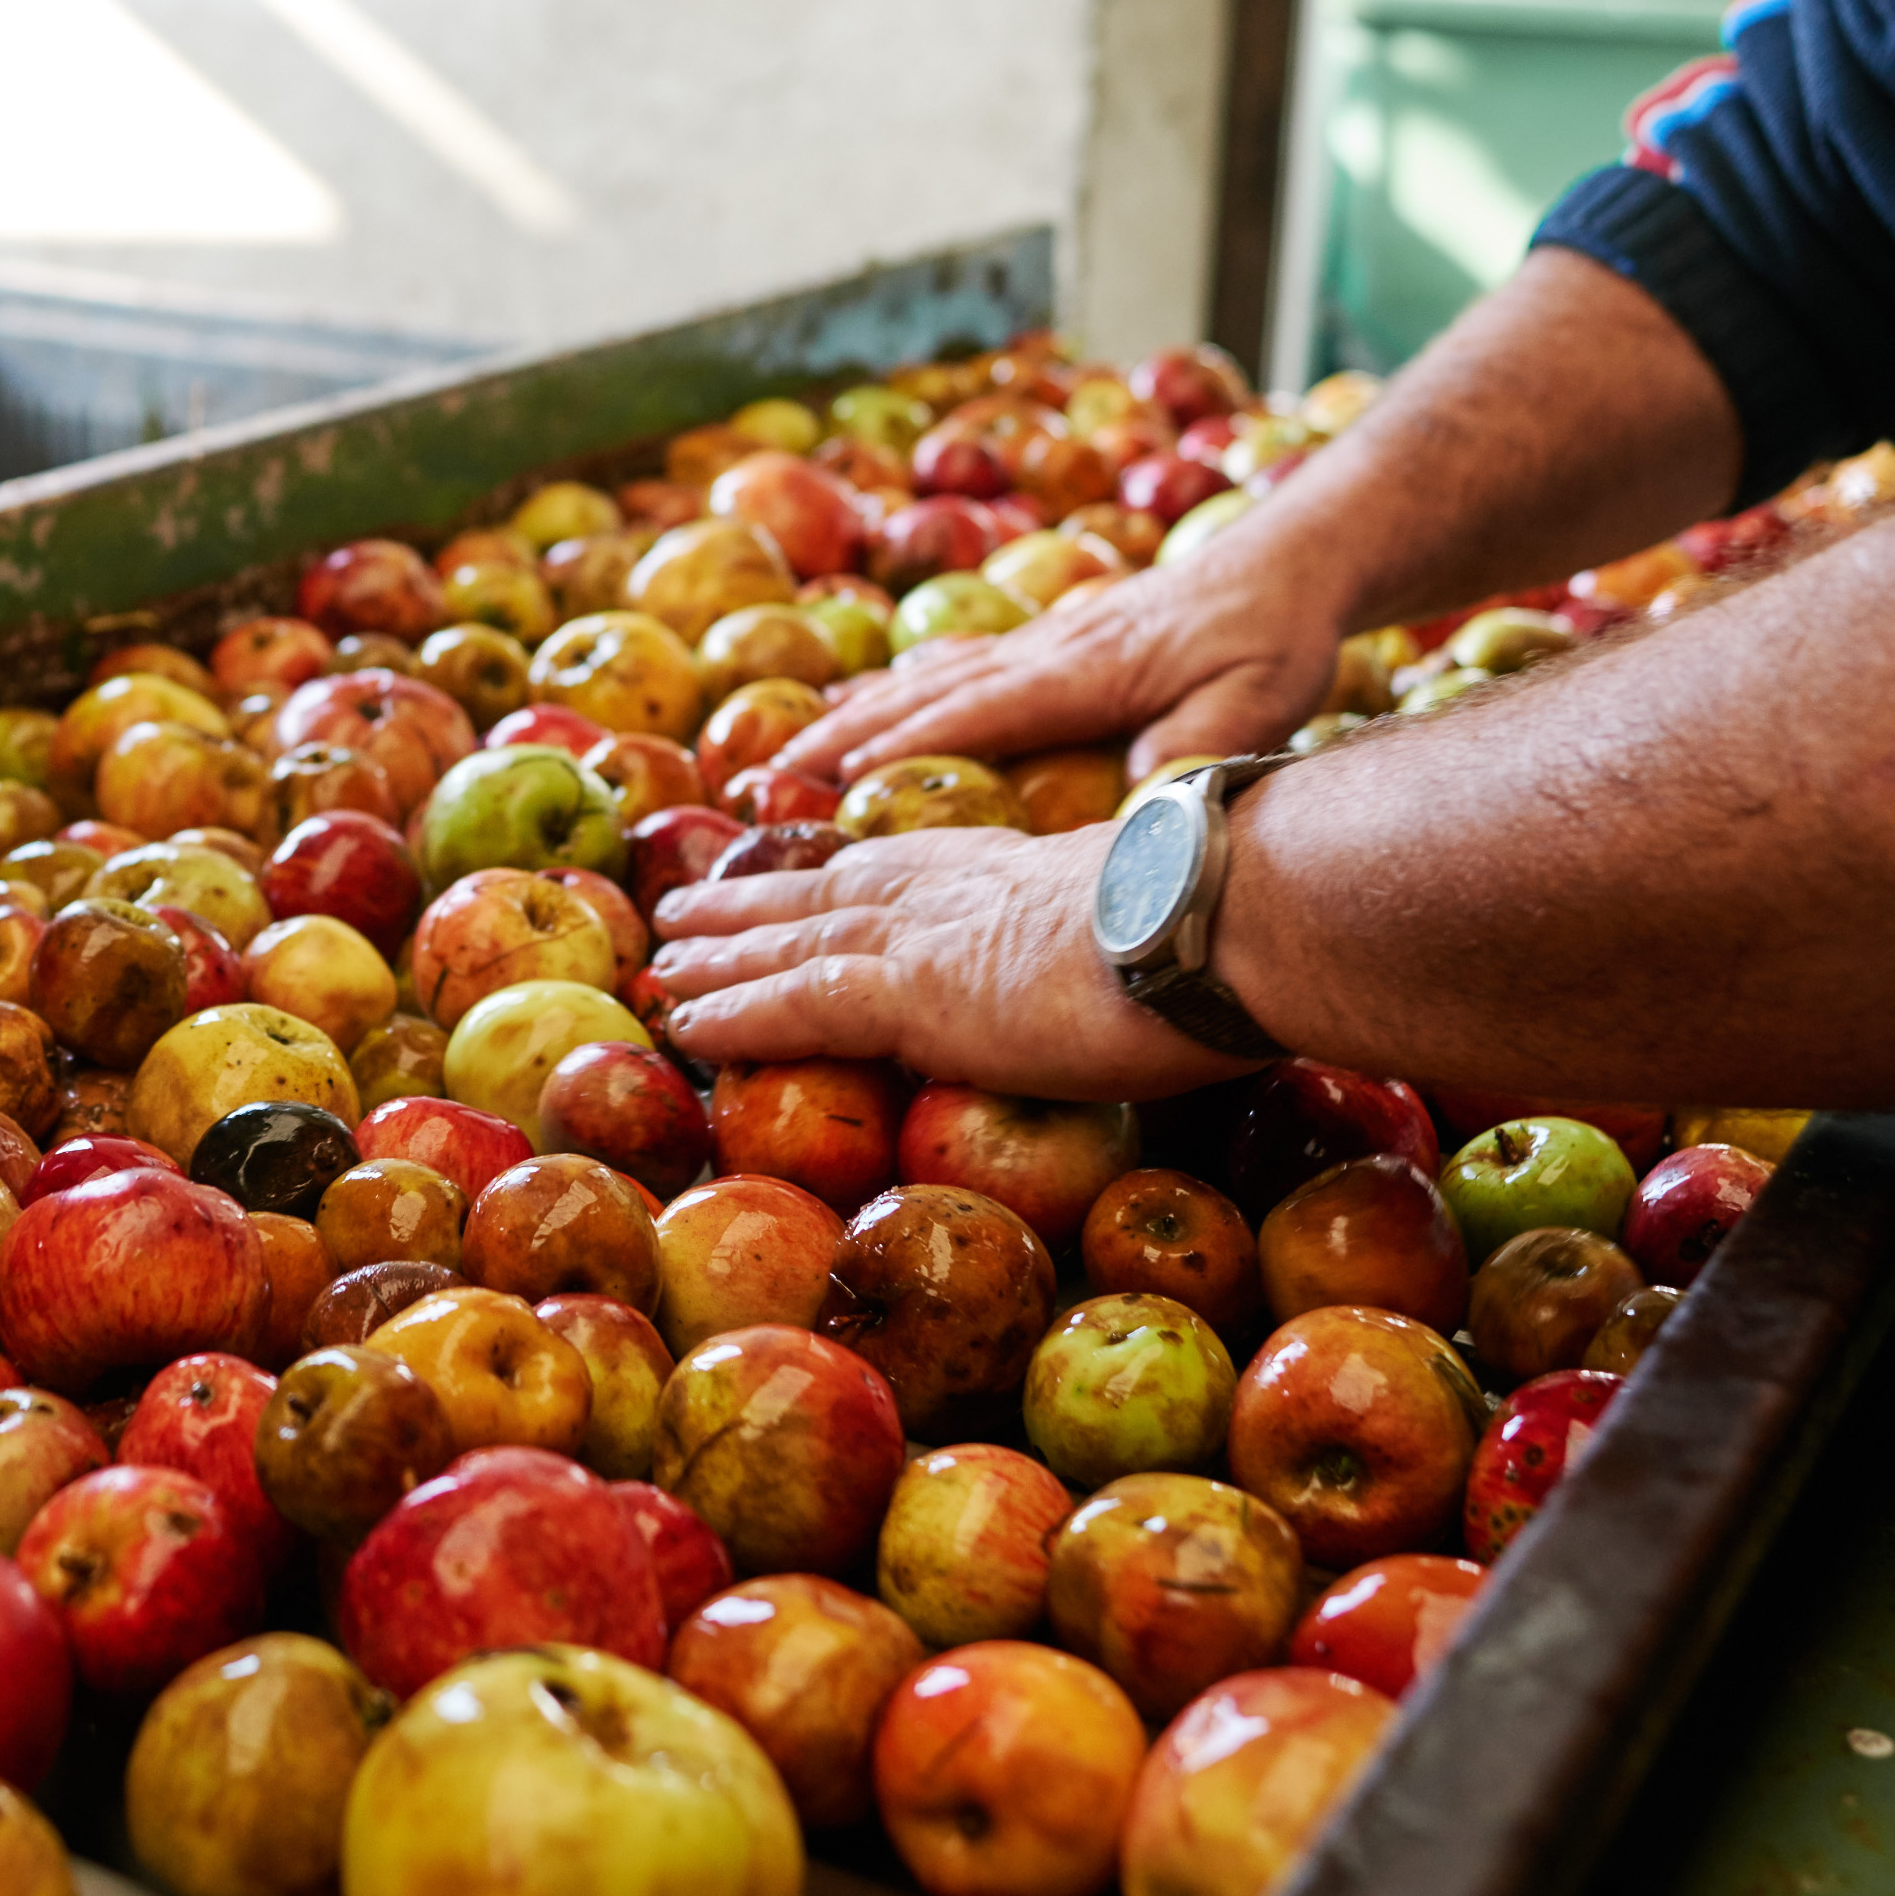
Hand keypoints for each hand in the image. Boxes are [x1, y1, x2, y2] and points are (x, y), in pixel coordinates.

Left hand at [648, 827, 1251, 1101]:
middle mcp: (952, 892)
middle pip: (827, 895)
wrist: (1225, 916)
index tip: (797, 879)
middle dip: (754, 906)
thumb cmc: (1229, 922)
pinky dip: (735, 1014)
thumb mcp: (1165, 918)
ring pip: (794, 943)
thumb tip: (1155, 964)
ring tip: (664, 964)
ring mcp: (925, 938)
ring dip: (721, 957)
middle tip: (688, 912)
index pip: (902, 870)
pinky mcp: (911, 991)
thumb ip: (1128, 936)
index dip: (839, 878)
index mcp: (1012, 871)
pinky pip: (799, 1004)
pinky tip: (686, 1025)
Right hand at [785, 534, 1349, 784]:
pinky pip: (961, 666)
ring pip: (932, 677)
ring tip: (794, 744)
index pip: (971, 713)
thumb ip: (1193, 750)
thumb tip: (1130, 802)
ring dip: (860, 710)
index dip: (898, 748)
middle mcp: (1045, 650)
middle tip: (769, 771)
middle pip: (925, 692)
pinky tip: (879, 700)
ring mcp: (1045, 640)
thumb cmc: (1274, 638)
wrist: (1290, 562)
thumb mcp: (1256, 701)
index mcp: (1081, 672)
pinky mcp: (1056, 640)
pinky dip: (905, 688)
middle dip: (844, 731)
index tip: (828, 781)